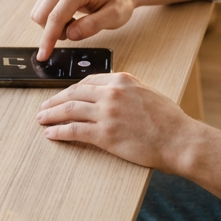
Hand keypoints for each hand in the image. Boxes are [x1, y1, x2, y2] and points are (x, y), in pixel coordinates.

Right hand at [30, 0, 134, 59]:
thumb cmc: (119, 1)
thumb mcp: (114, 17)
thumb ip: (93, 26)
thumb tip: (70, 34)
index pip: (56, 17)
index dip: (48, 39)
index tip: (43, 56)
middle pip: (41, 16)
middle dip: (54, 32)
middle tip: (76, 31)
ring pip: (39, 14)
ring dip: (53, 26)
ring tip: (75, 23)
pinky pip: (42, 10)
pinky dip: (53, 21)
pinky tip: (70, 18)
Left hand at [35, 73, 197, 171]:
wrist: (179, 140)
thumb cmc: (169, 121)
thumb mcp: (148, 93)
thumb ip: (128, 90)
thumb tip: (113, 93)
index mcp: (122, 80)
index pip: (88, 81)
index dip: (71, 90)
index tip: (63, 96)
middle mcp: (111, 93)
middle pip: (74, 93)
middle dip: (55, 100)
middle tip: (44, 106)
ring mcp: (106, 113)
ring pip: (69, 110)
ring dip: (51, 114)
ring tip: (41, 118)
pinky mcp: (104, 134)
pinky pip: (74, 130)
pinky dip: (59, 131)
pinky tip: (51, 134)